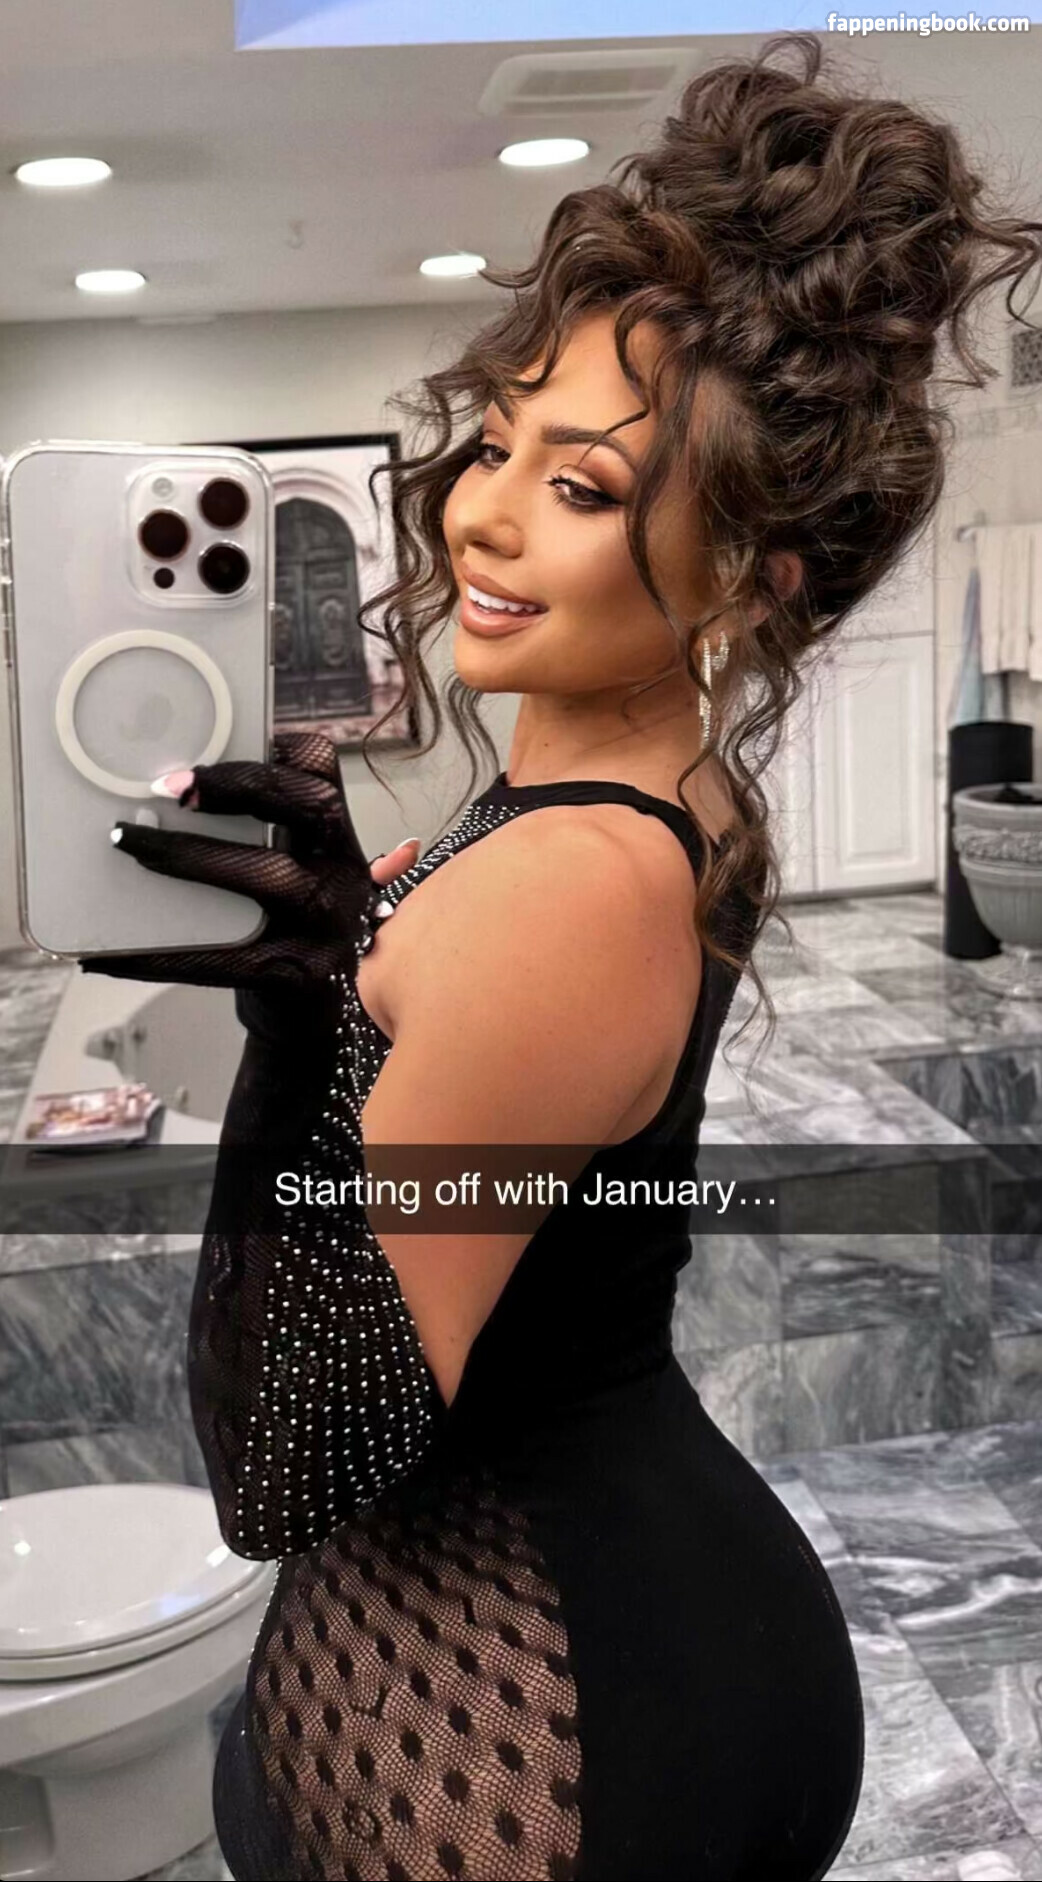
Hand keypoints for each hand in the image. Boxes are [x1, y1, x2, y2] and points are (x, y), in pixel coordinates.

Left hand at [81, 731, 419, 1043]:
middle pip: (311, 807)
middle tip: (170, 788)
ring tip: (129, 843)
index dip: (279, 751)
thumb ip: (261, 835)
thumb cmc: (286, 935)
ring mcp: (330, 928)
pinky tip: (110, 953)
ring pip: (269, 873)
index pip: (325, 774)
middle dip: (240, 786)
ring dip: (191, 854)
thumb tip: (175, 793)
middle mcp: (346, 878)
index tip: (223, 746)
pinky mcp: (301, 976)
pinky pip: (224, 959)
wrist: (312, 1022)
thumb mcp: (294, 875)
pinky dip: (160, 956)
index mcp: (338, 843)